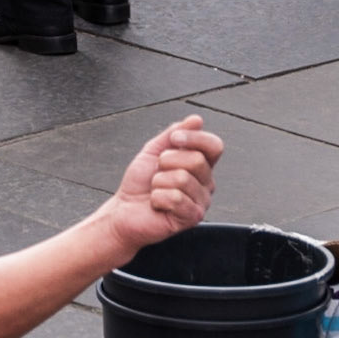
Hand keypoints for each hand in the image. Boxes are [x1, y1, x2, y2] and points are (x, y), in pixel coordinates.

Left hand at [104, 115, 222, 253]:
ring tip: (156, 189)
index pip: (214, 145)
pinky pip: (176, 198)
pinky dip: (158, 198)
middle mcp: (205, 183)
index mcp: (200, 165)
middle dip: (167, 162)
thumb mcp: (154, 151)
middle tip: (158, 172)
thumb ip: (174, 133)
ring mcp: (200, 201)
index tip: (174, 140)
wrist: (124, 209)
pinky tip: (158, 203)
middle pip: (196, 160)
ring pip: (183, 179)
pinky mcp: (191, 218)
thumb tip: (196, 120)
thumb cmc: (139, 183)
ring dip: (159, 182)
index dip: (194, 138)